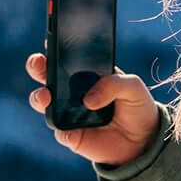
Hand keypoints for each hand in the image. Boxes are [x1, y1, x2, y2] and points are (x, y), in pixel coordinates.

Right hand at [25, 53, 159, 165]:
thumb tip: (88, 100)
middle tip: (38, 63)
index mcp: (85, 73)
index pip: (65, 57)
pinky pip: (61, 133)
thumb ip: (113, 84)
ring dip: (39, 97)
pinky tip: (73, 132)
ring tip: (47, 97)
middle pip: (44, 75)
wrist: (144, 141)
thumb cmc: (137, 106)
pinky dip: (64, 132)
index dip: (54, 47)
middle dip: (36, 65)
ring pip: (43, 103)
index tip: (50, 40)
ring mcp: (68, 113)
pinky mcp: (72, 136)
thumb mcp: (133, 87)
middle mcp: (71, 91)